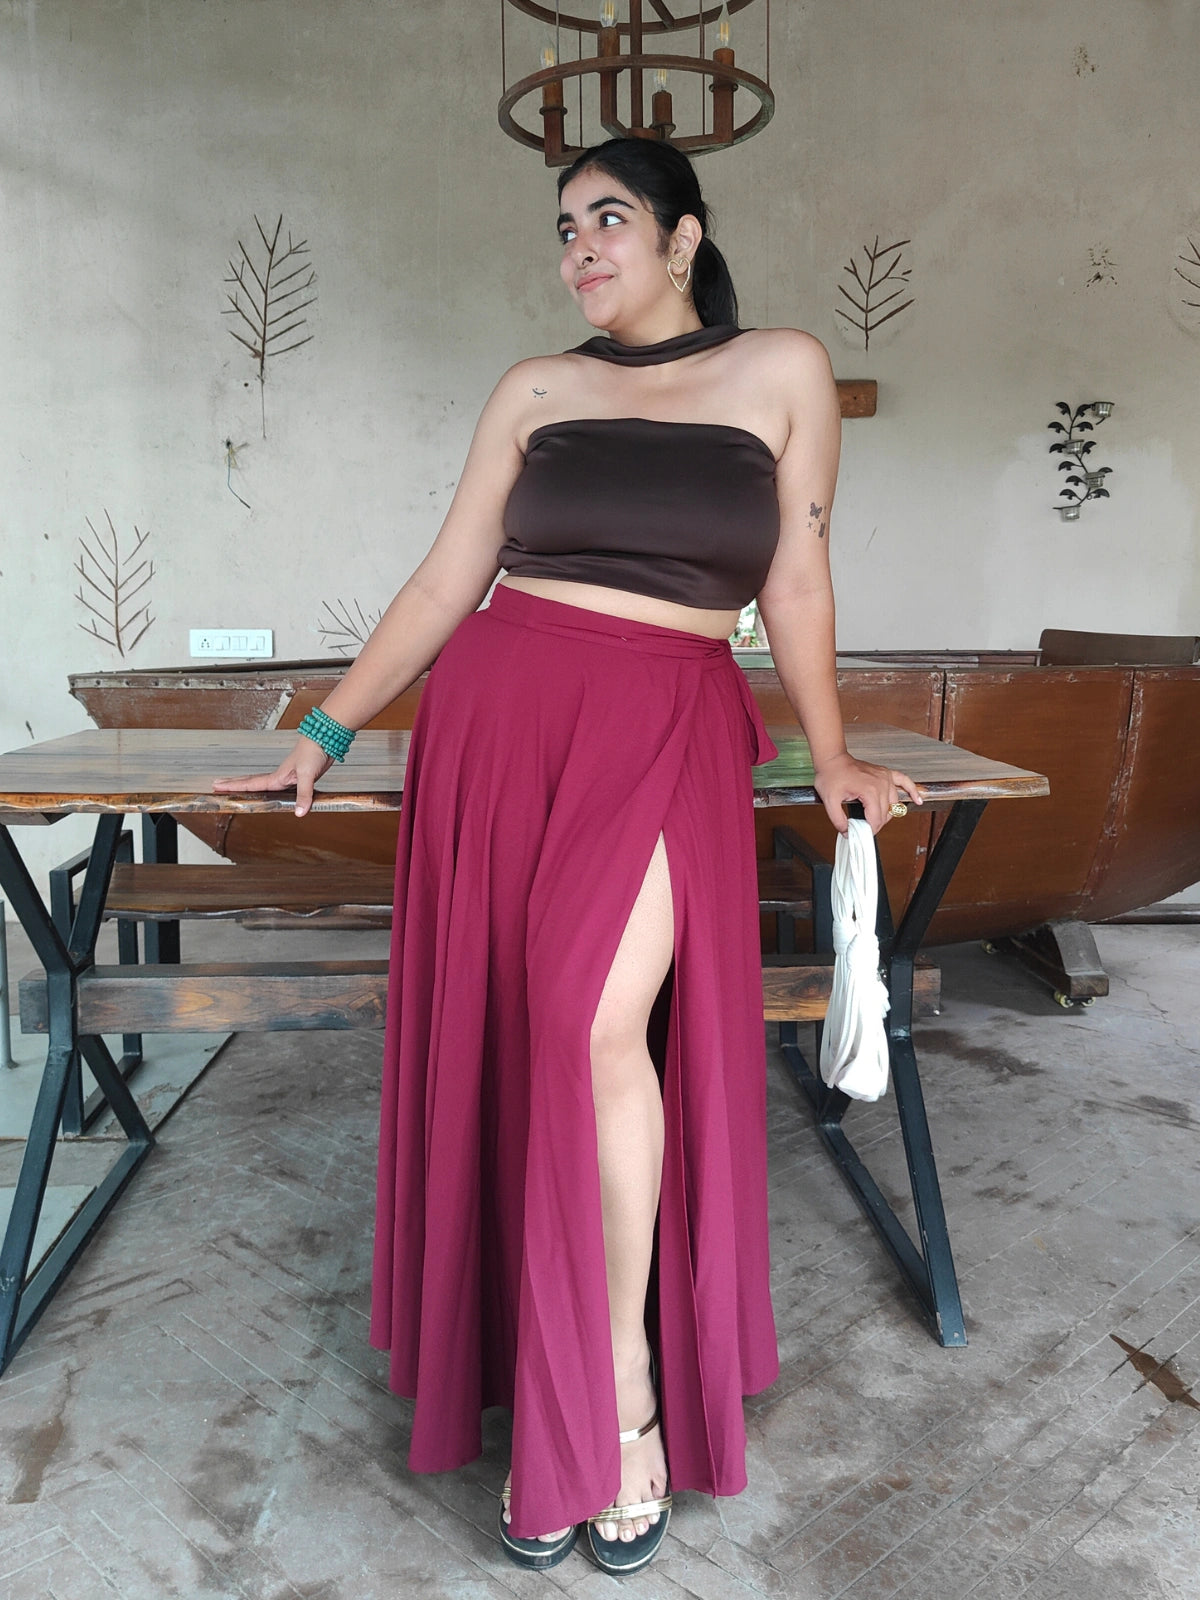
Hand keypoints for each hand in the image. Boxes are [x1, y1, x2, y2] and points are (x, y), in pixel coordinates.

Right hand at [211, 736, 332, 817]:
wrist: (324, 739)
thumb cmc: (313, 752)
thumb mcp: (307, 775)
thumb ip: (303, 794)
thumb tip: (299, 813)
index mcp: (277, 777)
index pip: (250, 784)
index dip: (233, 786)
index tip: (216, 786)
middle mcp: (279, 777)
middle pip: (251, 783)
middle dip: (234, 785)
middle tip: (217, 785)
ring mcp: (288, 777)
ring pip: (263, 785)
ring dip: (249, 787)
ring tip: (236, 789)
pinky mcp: (298, 778)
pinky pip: (279, 788)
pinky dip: (270, 791)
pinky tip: (272, 794)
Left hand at [812, 751, 922, 834]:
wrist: (833, 760)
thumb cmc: (831, 775)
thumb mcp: (829, 801)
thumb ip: (838, 820)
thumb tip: (848, 833)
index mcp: (869, 791)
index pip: (876, 819)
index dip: (869, 830)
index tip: (861, 834)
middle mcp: (881, 783)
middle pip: (885, 814)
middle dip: (875, 824)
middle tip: (864, 828)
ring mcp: (885, 777)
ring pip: (894, 804)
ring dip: (887, 814)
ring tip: (876, 819)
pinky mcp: (886, 773)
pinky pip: (904, 781)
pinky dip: (912, 791)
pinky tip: (918, 800)